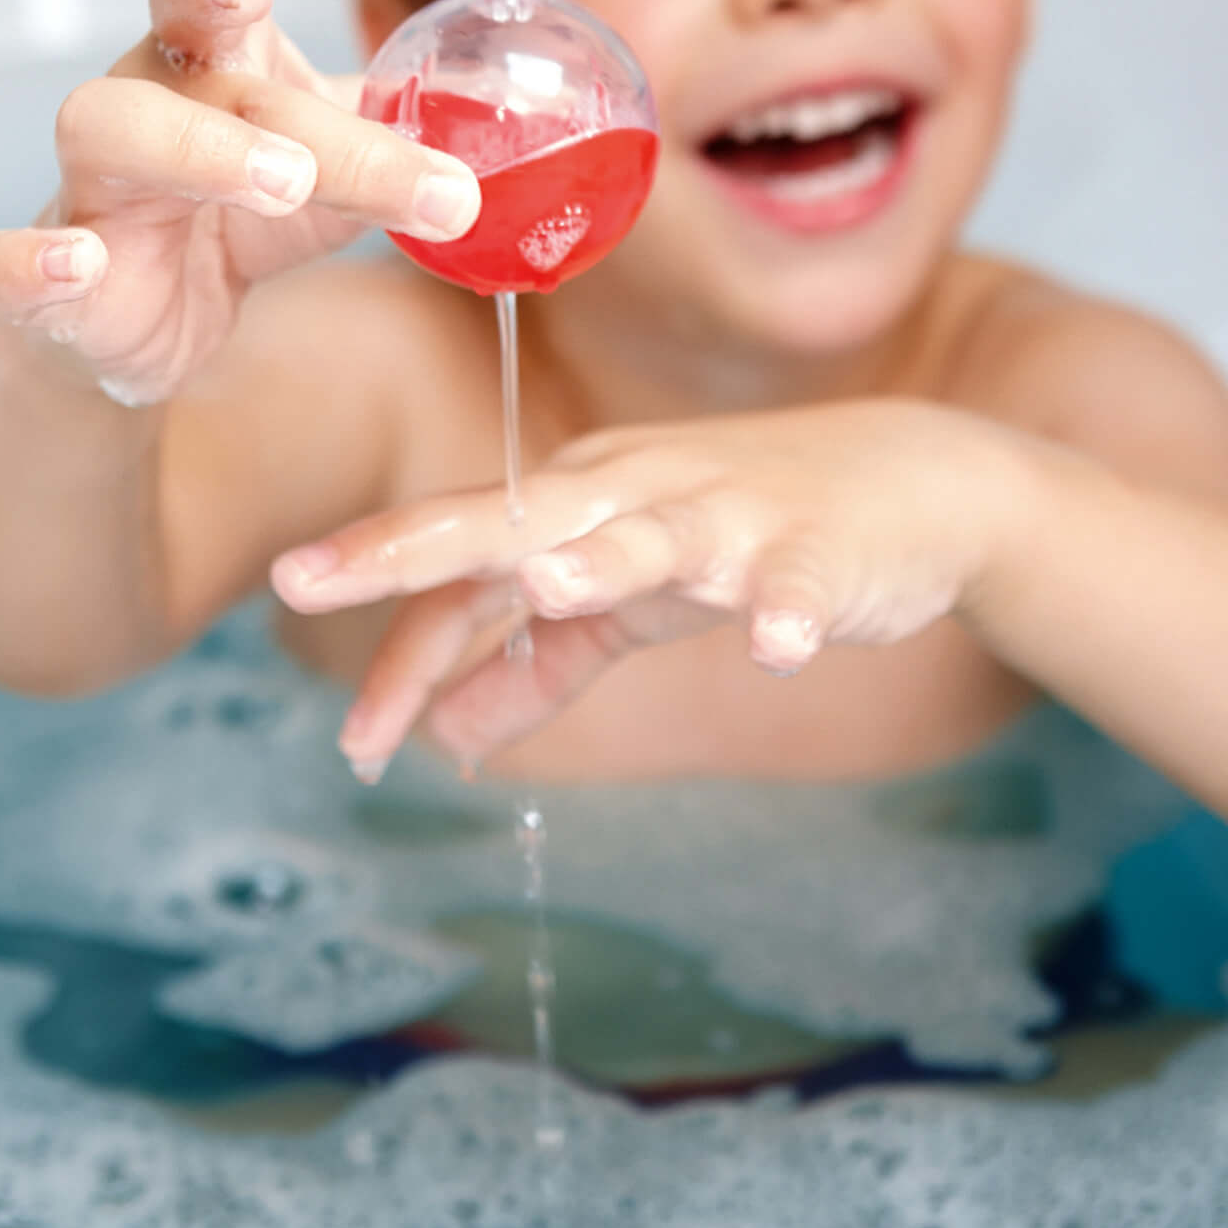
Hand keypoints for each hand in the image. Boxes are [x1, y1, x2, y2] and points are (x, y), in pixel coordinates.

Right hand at [0, 0, 480, 403]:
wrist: (137, 326)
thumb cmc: (240, 218)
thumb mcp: (327, 176)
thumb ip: (398, 151)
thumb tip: (503, 145)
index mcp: (207, 68)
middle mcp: (139, 106)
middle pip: (177, 78)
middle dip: (254, 110)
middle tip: (316, 160)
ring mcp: (84, 190)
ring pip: (99, 131)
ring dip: (186, 153)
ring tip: (275, 186)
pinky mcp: (44, 285)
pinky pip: (5, 259)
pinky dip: (31, 259)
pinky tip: (73, 263)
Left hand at [272, 399, 1018, 773]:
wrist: (918, 483)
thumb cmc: (751, 531)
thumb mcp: (634, 604)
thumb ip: (539, 664)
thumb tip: (442, 735)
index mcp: (577, 505)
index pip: (462, 573)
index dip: (399, 652)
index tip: (350, 744)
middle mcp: (633, 494)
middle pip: (510, 522)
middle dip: (411, 550)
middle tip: (309, 579)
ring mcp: (727, 515)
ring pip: (652, 535)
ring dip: (600, 559)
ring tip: (546, 583)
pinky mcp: (815, 548)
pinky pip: (797, 582)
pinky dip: (786, 612)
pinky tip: (777, 648)